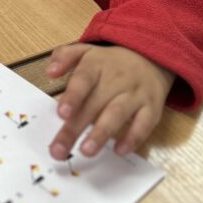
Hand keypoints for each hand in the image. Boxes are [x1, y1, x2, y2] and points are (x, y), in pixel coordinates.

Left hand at [46, 43, 173, 159]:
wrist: (150, 57)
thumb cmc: (108, 62)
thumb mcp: (85, 51)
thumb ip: (64, 57)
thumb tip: (50, 72)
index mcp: (96, 65)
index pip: (83, 79)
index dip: (73, 96)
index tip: (62, 114)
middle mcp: (116, 79)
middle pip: (94, 104)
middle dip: (75, 128)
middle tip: (59, 149)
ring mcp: (135, 94)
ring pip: (118, 114)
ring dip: (102, 134)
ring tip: (86, 151)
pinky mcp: (151, 108)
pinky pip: (144, 124)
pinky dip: (133, 138)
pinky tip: (120, 151)